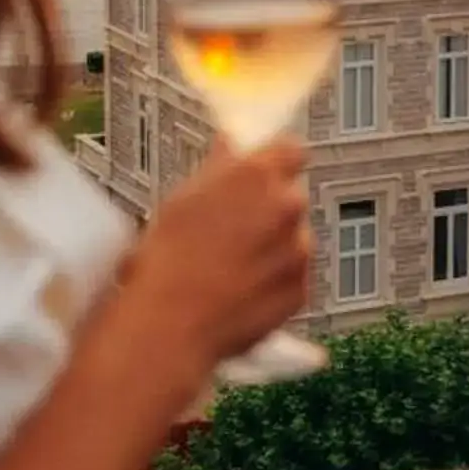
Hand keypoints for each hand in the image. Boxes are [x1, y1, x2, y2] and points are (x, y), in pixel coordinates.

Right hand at [124, 139, 311, 368]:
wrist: (170, 322)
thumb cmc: (168, 259)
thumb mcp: (184, 198)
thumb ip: (218, 167)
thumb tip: (229, 147)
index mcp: (258, 176)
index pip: (291, 150)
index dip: (276, 161)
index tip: (262, 172)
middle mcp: (288, 207)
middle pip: (290, 195)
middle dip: (269, 207)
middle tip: (234, 226)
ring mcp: (299, 250)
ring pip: (293, 237)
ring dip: (273, 245)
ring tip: (231, 265)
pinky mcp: (300, 289)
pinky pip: (293, 275)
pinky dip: (274, 280)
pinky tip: (239, 288)